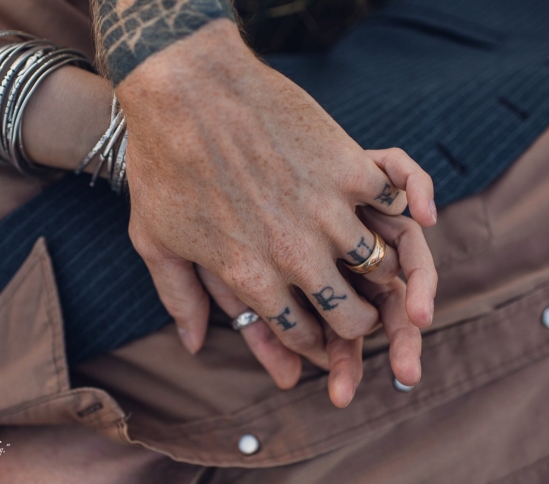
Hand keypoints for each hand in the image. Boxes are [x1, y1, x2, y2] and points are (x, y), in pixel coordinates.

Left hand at [117, 21, 436, 375]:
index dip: (314, 342)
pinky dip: (395, 210)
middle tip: (357, 310)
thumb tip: (193, 346)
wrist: (186, 88)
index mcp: (249, 277)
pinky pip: (393, 205)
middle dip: (357, 323)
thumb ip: (178, 298)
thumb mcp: (153, 240)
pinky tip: (381, 207)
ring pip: (380, 267)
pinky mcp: (349, 168)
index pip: (299, 334)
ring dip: (378, 270)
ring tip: (370, 262)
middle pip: (350, 316)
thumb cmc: (161, 164)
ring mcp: (326, 212)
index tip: (320, 335)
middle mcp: (295, 255)